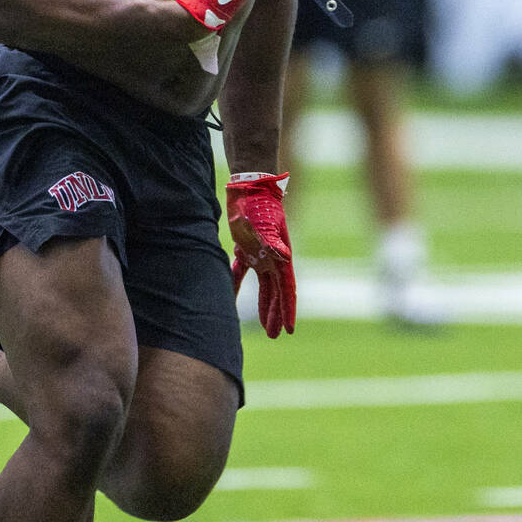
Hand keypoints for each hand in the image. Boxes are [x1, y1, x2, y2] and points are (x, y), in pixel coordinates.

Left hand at [226, 172, 295, 337]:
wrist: (249, 186)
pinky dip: (237, 284)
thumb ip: (273, 241)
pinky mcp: (244, 248)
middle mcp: (272, 257)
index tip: (289, 329)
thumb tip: (285, 258)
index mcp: (280, 255)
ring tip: (265, 327)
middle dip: (277, 313)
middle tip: (275, 335)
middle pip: (276, 292)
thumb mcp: (265, 224)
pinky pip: (240, 271)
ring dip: (263, 305)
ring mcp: (259, 253)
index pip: (287, 288)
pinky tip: (232, 297)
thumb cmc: (258, 205)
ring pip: (263, 286)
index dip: (288, 309)